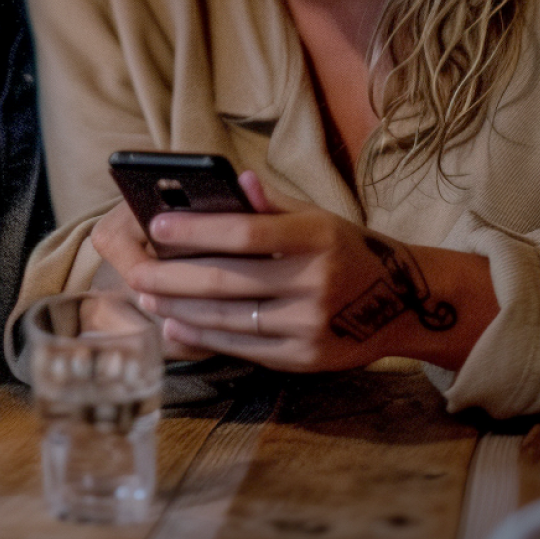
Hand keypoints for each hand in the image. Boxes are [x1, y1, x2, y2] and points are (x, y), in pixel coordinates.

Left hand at [92, 173, 474, 372]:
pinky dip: (205, 337)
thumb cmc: (346, 250)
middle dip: (172, 277)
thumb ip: (274, 202)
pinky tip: (176, 326)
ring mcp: (310, 324)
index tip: (157, 224)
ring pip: (229, 319)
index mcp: (316, 236)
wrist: (402, 303)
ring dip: (180, 309)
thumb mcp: (319, 217)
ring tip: (149, 297)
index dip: (196, 229)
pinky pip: (244, 348)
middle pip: (227, 281)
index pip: (244, 232)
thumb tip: (238, 179)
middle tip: (138, 272)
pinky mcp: (306, 359)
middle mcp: (315, 281)